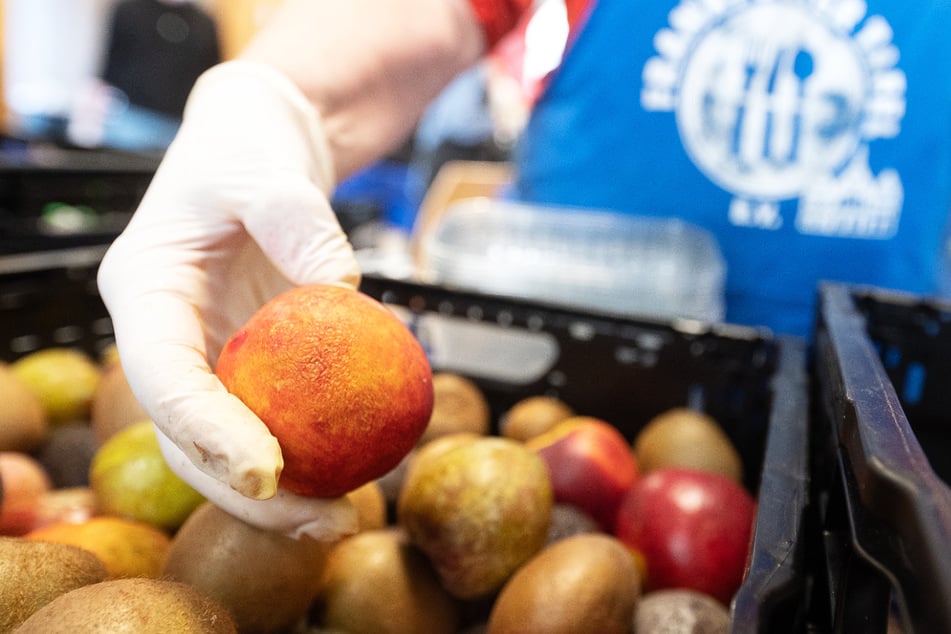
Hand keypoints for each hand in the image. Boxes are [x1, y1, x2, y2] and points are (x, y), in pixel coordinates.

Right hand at [97, 61, 360, 539]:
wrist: (253, 152)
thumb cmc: (248, 152)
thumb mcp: (268, 170)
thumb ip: (300, 220)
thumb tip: (344, 293)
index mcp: (145, 292)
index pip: (163, 377)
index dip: (208, 433)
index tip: (271, 473)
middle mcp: (164, 338)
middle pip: (185, 437)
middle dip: (246, 494)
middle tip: (323, 518)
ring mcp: (203, 357)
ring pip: (222, 446)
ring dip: (279, 497)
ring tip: (345, 519)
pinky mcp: (242, 366)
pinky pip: (267, 421)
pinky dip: (305, 456)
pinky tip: (354, 479)